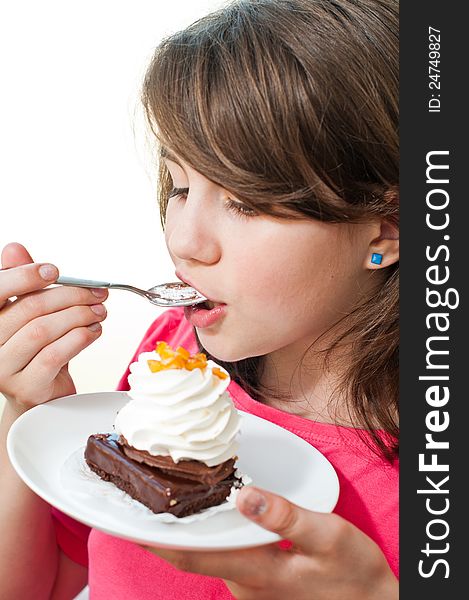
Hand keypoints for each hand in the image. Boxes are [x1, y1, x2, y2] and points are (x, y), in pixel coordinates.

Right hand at [0, 242, 107, 414]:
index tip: (54, 271)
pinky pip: (55, 355)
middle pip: (28, 309)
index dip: (24, 276)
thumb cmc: (36, 349)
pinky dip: (80, 338)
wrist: (40, 394)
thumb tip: (14, 248)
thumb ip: (22, 282)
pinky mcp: (26, 387)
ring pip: (42, 331)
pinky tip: (94, 331)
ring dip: (78, 316)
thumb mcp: (29, 313)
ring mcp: (4, 369)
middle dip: (69, 296)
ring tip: (98, 312)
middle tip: (96, 293)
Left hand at [145, 486, 397, 599]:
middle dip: (167, 531)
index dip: (156, 539)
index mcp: (255, 571)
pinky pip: (228, 556)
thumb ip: (285, 516)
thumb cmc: (353, 575)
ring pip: (212, 554)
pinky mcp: (263, 582)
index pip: (191, 555)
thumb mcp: (328, 538)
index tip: (128, 521)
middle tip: (147, 497)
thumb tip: (244, 495)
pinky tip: (216, 514)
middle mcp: (245, 583)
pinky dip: (214, 535)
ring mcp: (253, 587)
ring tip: (174, 497)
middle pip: (196, 553)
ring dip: (190, 531)